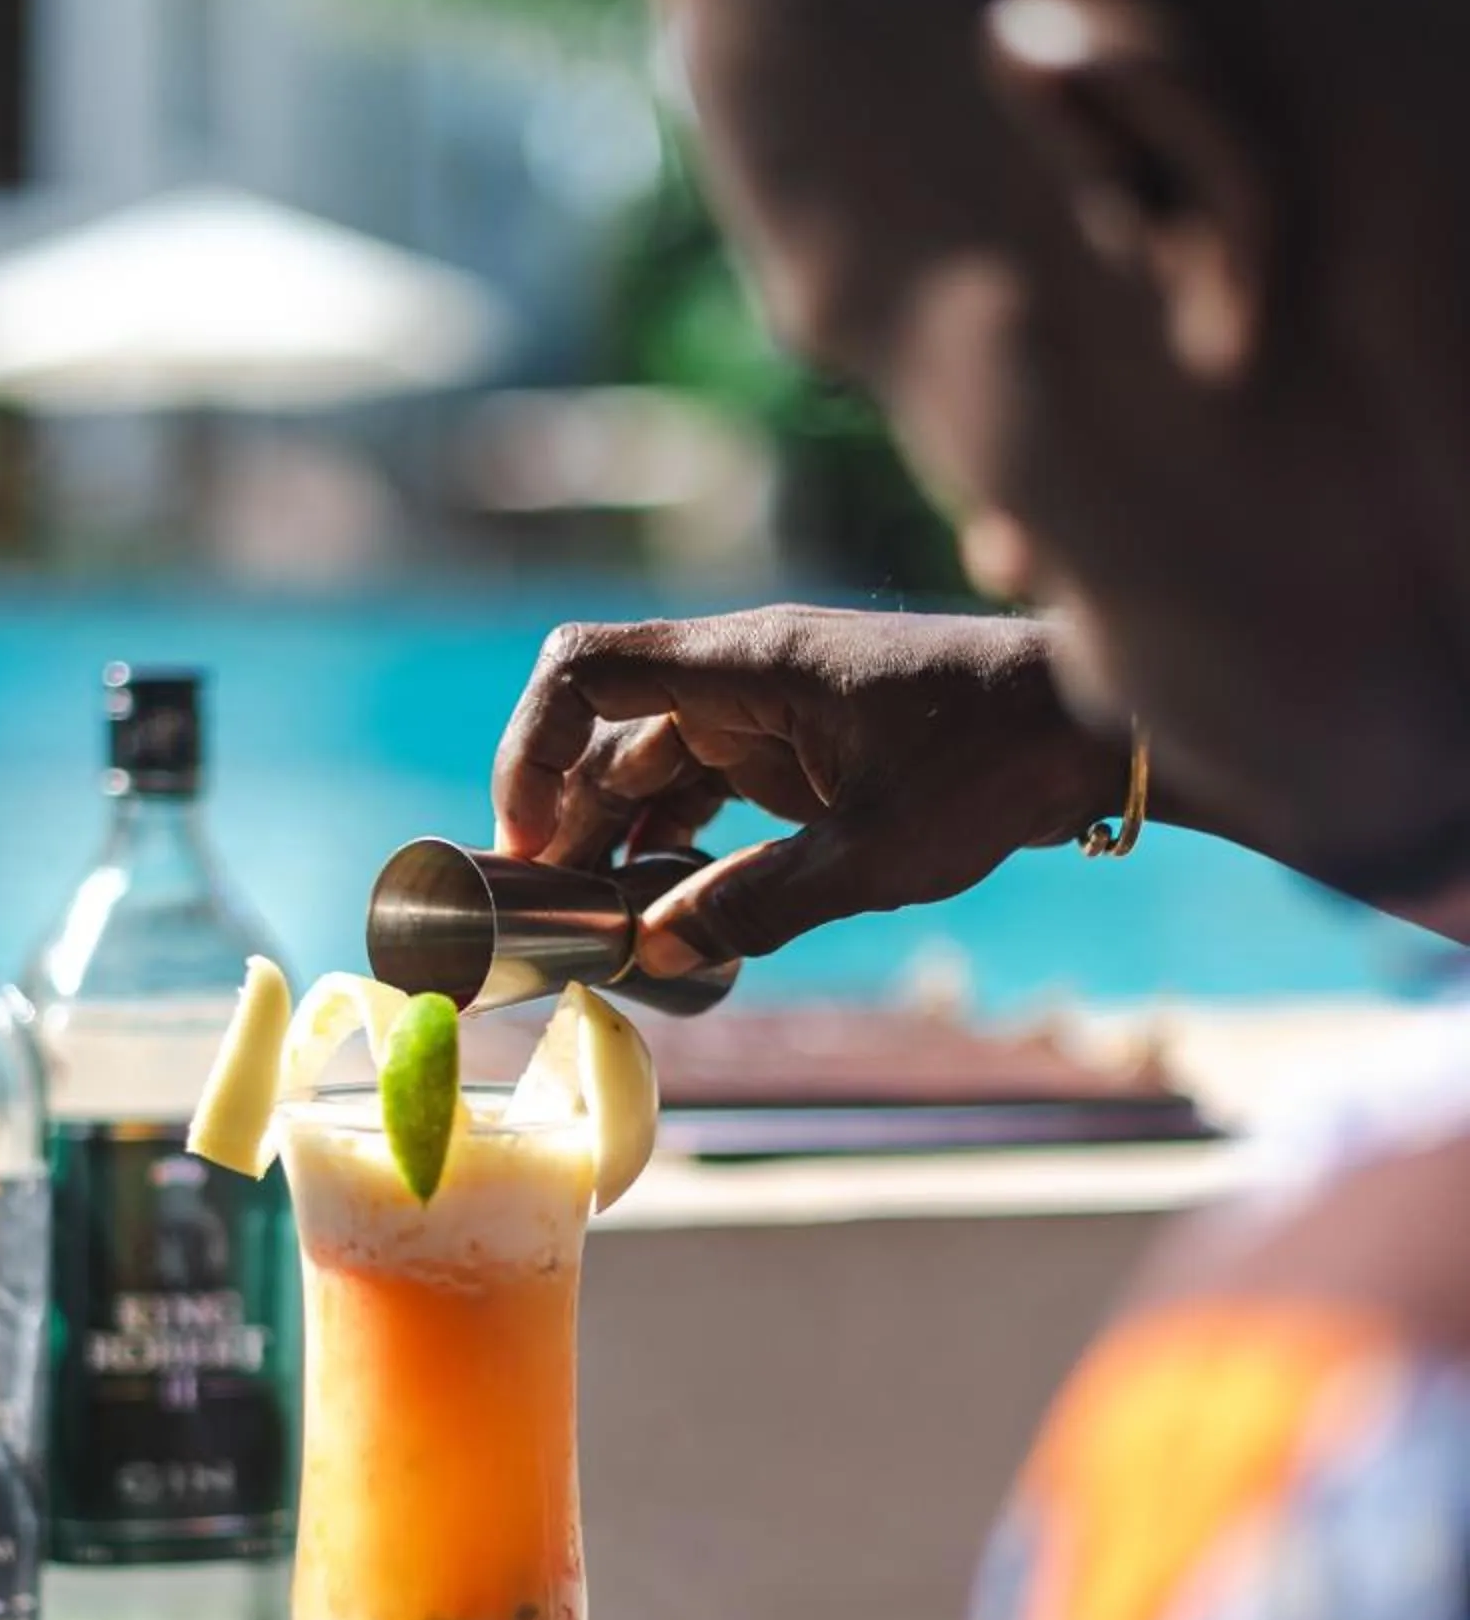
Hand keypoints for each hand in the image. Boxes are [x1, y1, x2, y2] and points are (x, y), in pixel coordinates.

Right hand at [494, 603, 1127, 973]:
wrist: (1092, 735)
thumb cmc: (996, 766)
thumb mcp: (876, 854)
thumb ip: (757, 905)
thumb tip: (651, 953)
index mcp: (750, 667)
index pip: (587, 670)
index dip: (533, 748)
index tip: (527, 843)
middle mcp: (742, 677)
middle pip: (603, 731)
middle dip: (565, 820)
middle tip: (557, 916)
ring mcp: (766, 712)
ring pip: (648, 767)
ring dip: (615, 840)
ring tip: (602, 927)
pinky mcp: (794, 750)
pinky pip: (700, 788)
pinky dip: (671, 843)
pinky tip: (664, 908)